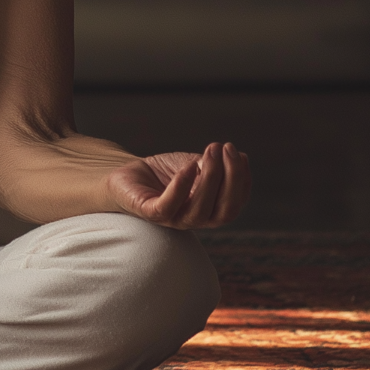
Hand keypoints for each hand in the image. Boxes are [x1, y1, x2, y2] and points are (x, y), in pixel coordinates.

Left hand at [106, 142, 249, 228]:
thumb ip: (213, 166)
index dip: (242, 181)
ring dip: (211, 178)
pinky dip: (182, 186)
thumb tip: (239, 156)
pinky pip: (170, 205)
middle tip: (227, 149)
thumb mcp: (193, 165)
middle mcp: (195, 220)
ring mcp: (174, 220)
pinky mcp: (152, 214)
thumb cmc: (163, 172)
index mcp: (209, 211)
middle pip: (224, 210)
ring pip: (201, 209)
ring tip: (211, 151)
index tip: (240, 154)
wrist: (126, 173)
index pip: (235, 204)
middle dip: (232, 179)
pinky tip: (190, 166)